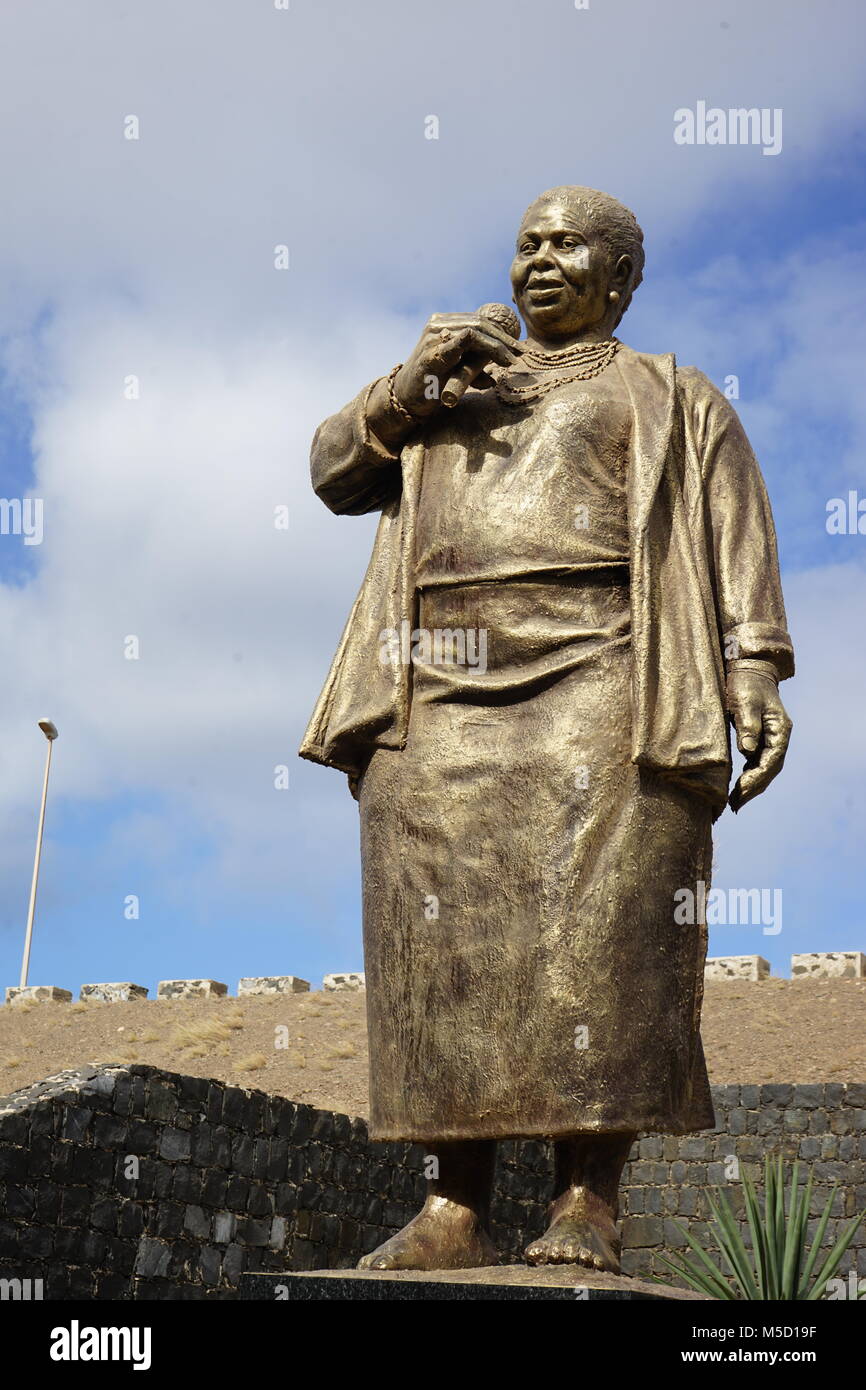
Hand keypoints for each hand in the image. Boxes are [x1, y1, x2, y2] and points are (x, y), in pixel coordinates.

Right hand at [393, 311, 521, 419]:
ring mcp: (433, 337)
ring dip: (497, 346)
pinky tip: (495, 359)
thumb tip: (493, 378)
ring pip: (475, 330)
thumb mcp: (456, 373)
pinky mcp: (431, 355)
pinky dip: (481, 347)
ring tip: (511, 361)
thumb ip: (472, 369)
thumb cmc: (430, 384)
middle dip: (504, 339)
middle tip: (520, 354)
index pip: (479, 320)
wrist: (405, 398)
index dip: (502, 333)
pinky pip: (459, 343)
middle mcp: (438, 325)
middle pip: (480, 323)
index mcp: (444, 323)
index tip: (518, 348)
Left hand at [727, 669, 791, 811]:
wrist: (749, 670)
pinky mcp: (761, 739)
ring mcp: (772, 739)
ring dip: (752, 786)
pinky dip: (749, 776)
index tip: (741, 792)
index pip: (771, 761)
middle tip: (735, 805)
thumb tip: (747, 751)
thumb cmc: (745, 684)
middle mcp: (779, 737)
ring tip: (735, 802)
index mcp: (780, 730)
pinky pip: (757, 763)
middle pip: (770, 770)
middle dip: (754, 788)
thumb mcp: (745, 702)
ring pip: (764, 769)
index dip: (757, 779)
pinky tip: (738, 787)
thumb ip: (747, 725)